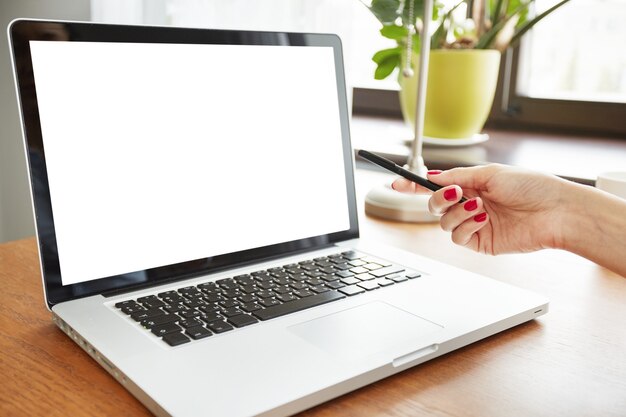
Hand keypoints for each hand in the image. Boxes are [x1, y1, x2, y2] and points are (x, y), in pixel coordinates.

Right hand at [392, 164, 570, 254]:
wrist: (555, 211)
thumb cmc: (531, 186)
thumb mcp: (489, 173)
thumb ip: (457, 175)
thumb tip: (433, 176)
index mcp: (470, 184)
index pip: (435, 185)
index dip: (413, 185)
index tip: (395, 184)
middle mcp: (469, 204)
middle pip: (434, 205)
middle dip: (438, 198)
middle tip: (453, 192)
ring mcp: (473, 224)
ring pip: (443, 223)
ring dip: (456, 212)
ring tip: (479, 205)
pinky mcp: (480, 242)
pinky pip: (457, 237)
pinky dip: (465, 225)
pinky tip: (483, 218)